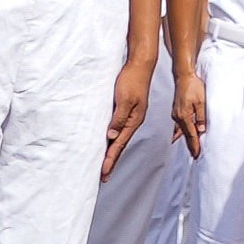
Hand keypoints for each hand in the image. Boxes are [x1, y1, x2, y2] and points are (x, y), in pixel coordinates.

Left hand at [104, 57, 154, 177]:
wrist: (140, 66)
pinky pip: (119, 130)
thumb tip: (111, 137)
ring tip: (106, 165)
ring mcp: (131, 117)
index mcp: (134, 121)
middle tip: (104, 177)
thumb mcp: (124, 100)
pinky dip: (114, 140)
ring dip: (113, 153)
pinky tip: (110, 143)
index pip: (119, 145)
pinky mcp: (127, 111)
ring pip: (120, 139)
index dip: (111, 159)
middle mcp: (133, 121)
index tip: (104, 173)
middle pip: (121, 146)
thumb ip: (118, 118)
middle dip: (112, 161)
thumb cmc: (131, 81)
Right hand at [173, 68, 208, 157]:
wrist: (184, 76)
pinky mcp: (176, 111)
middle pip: (185, 134)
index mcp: (184, 115)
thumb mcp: (202, 101)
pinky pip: (179, 125)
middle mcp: (177, 117)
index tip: (197, 154)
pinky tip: (184, 135)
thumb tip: (201, 130)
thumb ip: (201, 116)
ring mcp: (176, 114)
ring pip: (181, 131)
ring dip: (187, 139)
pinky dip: (183, 132)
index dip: (194, 145)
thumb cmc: (194, 86)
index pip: (191, 134)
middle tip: (195, 155)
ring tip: (191, 148)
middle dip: (190, 145)